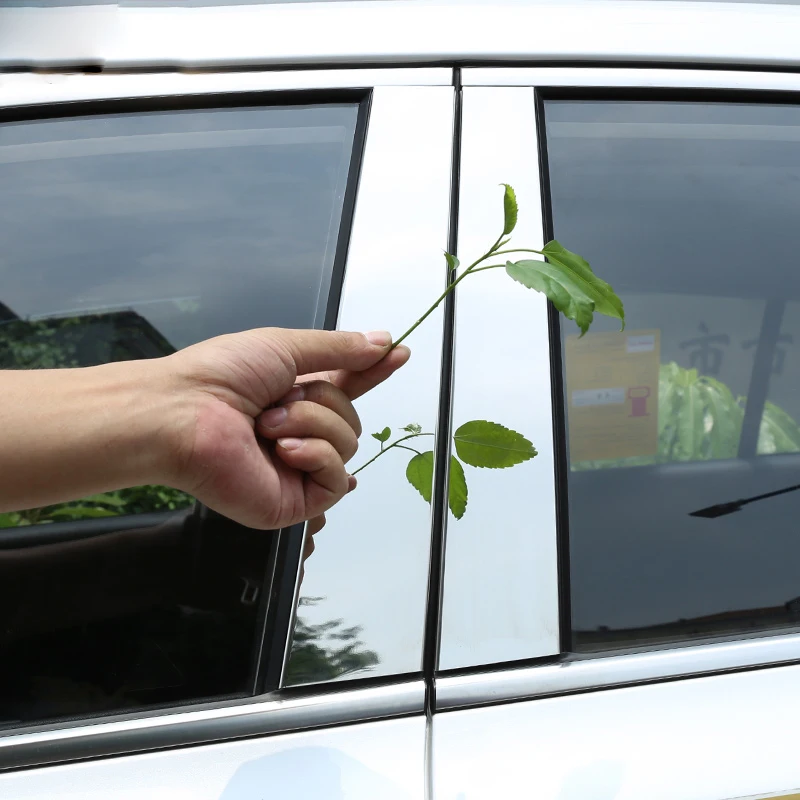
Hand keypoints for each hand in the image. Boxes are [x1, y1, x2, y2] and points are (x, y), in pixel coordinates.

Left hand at [164, 328, 409, 529]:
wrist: (181, 416)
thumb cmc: (218, 377)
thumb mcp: (284, 346)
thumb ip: (338, 349)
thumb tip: (381, 342)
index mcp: (294, 396)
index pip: (347, 386)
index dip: (373, 371)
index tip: (399, 353)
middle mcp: (299, 433)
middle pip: (353, 418)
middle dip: (323, 403)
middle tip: (277, 402)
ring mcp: (298, 468)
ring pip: (349, 445)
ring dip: (312, 425)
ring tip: (267, 426)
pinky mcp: (295, 500)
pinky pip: (335, 479)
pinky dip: (315, 456)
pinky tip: (283, 451)